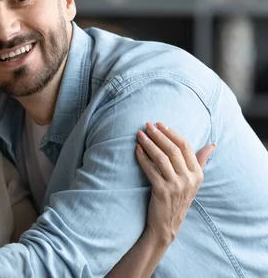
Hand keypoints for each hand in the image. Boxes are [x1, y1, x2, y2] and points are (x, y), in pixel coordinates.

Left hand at [135, 122, 214, 243]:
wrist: (167, 224)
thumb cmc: (178, 199)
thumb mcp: (193, 181)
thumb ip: (200, 162)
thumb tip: (212, 145)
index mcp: (198, 174)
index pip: (186, 147)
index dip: (172, 133)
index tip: (160, 124)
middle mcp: (189, 179)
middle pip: (173, 150)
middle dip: (158, 135)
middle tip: (147, 125)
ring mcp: (176, 186)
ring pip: (161, 158)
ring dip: (149, 143)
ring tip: (139, 134)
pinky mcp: (162, 191)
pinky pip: (150, 169)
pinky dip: (142, 157)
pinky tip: (136, 149)